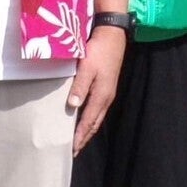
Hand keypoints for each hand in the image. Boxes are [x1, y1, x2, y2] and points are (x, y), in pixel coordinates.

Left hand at [68, 26, 126, 154]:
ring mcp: (108, 92)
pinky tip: (86, 117)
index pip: (89, 121)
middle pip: (95, 123)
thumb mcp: (87, 67)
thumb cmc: (99, 51)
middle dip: (85, 137)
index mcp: (101, 96)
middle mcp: (106, 98)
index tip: (73, 148)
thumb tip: (73, 106)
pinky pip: (98, 109)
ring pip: (97, 117)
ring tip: (80, 138)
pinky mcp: (107, 86)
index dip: (80, 135)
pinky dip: (92, 118)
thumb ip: (80, 86)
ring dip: (88, 129)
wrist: (113, 36)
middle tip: (75, 149)